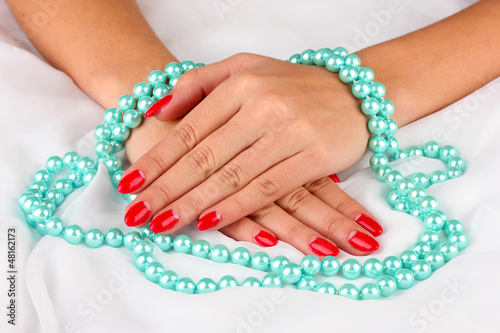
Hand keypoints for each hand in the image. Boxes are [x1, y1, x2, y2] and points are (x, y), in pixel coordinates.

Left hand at [121, 53, 374, 251]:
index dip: (157, 160)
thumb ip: (198, 84)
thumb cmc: (293, 84)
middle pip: (204, 158)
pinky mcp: (314, 157)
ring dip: (193, 204)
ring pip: (231, 176)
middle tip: (136, 214)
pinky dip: (238, 206)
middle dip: (166, 189)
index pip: (189, 130)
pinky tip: (211, 221)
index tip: (130, 184)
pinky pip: (268, 188)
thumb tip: (157, 110)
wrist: (355, 91)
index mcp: (240, 84)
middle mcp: (262, 106)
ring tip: (163, 224)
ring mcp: (289, 132)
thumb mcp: (245, 67)